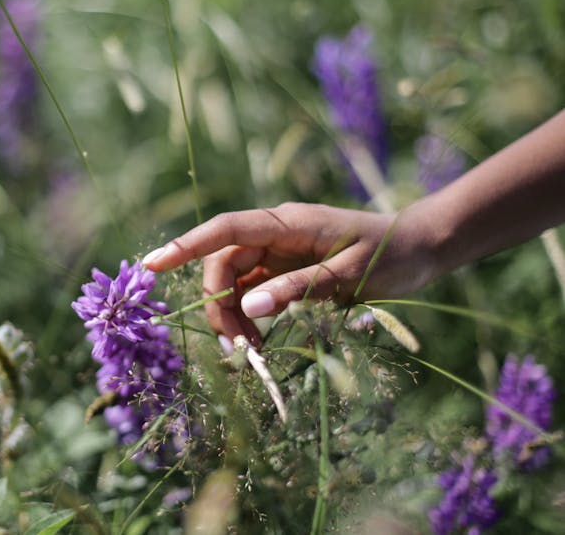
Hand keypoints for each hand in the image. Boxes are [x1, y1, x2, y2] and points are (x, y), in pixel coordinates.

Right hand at [143, 203, 437, 346]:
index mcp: (287, 223)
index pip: (225, 230)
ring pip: (235, 283)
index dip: (186, 246)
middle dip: (219, 304)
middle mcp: (275, 235)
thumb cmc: (394, 254)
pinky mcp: (287, 272)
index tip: (151, 265)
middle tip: (238, 348)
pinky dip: (250, 318)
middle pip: (224, 264)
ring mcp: (279, 254)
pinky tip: (260, 343)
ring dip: (233, 316)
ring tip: (251, 352)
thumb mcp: (351, 274)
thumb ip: (300, 288)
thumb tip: (249, 308)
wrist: (423, 248)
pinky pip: (253, 294)